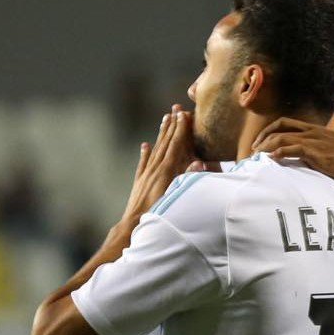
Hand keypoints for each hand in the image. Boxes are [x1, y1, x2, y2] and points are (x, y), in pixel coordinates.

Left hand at [122, 106, 197, 220]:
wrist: (134, 225)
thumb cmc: (158, 212)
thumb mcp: (177, 195)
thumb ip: (187, 177)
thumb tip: (199, 161)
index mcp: (165, 170)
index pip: (175, 145)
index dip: (181, 129)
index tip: (184, 114)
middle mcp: (155, 169)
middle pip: (166, 142)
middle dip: (172, 125)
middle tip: (176, 110)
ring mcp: (146, 174)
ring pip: (155, 149)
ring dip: (161, 134)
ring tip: (164, 119)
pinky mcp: (140, 182)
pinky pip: (143, 163)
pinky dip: (145, 153)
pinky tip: (145, 145)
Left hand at [253, 118, 333, 184]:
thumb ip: (323, 150)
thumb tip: (315, 159)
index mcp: (317, 130)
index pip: (287, 122)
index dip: (271, 130)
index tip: (262, 141)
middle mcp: (313, 132)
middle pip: (280, 126)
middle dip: (263, 136)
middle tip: (254, 149)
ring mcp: (314, 141)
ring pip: (281, 137)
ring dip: (266, 146)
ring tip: (257, 155)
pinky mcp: (316, 152)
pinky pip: (291, 149)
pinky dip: (278, 152)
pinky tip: (272, 159)